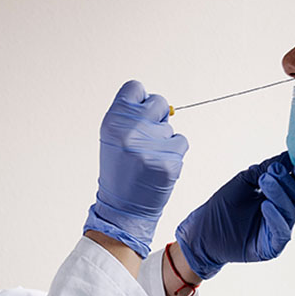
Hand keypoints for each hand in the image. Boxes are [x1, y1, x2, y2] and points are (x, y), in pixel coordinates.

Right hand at [84, 81, 187, 258]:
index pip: (135, 88)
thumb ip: (129, 116)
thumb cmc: (118, 171)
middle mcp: (131, 130)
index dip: (139, 102)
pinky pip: (181, 142)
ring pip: (171, 127)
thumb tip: (157, 103)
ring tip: (148, 159)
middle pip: (159, 103)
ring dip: (164, 140)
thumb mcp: (113, 138)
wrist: (122, 207)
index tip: (138, 115)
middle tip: (146, 140)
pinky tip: (159, 166)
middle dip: (157, 119)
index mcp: (113, 121)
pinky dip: (174, 154)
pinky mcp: (169, 162)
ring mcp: (151, 146)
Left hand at [175, 152, 294, 278]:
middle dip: (288, 182)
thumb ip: (265, 168)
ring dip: (279, 194)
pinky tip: (266, 205)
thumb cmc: (222, 206)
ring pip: (291, 212)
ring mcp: (278, 231)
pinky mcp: (272, 247)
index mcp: (279, 198)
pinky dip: (275, 217)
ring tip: (265, 180)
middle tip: (273, 170)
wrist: (203, 231)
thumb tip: (288, 156)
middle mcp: (283, 214)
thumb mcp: (245, 181)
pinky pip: (281, 232)